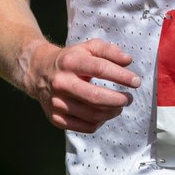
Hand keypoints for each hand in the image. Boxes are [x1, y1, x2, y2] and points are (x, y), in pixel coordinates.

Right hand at [22, 38, 140, 132]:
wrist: (38, 71)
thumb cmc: (70, 59)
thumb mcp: (87, 47)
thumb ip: (109, 51)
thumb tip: (128, 60)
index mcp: (70, 62)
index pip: (100, 69)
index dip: (122, 76)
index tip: (136, 81)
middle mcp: (62, 83)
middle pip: (96, 97)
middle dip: (118, 100)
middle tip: (129, 98)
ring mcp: (57, 102)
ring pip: (92, 115)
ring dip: (112, 112)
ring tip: (119, 106)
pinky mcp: (55, 118)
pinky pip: (84, 127)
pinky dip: (100, 123)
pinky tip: (104, 114)